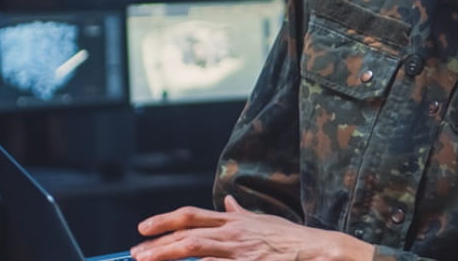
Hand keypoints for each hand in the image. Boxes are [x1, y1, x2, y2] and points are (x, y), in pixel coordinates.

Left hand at [130, 196, 375, 260]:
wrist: (322, 251)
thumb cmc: (294, 241)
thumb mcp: (265, 222)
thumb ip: (241, 215)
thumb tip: (227, 203)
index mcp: (235, 222)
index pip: (192, 217)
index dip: (164, 221)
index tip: (143, 229)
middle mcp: (234, 234)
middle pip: (187, 234)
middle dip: (157, 244)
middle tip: (134, 253)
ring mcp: (241, 252)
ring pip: (195, 251)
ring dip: (167, 257)